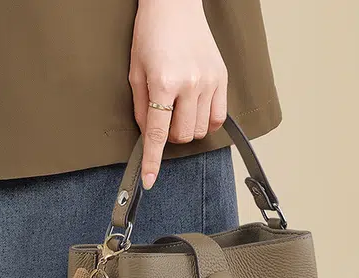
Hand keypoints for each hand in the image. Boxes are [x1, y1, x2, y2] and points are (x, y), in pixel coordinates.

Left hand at [129, 0, 227, 188]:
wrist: (175, 5)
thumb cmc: (151, 34)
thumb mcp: (136, 71)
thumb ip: (142, 108)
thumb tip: (149, 136)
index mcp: (164, 82)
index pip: (158, 133)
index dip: (152, 161)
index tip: (149, 180)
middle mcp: (190, 84)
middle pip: (182, 135)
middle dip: (170, 135)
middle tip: (164, 118)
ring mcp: (209, 82)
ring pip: (200, 130)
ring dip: (187, 128)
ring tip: (179, 108)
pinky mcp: (222, 79)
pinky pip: (217, 118)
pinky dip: (205, 122)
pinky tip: (195, 109)